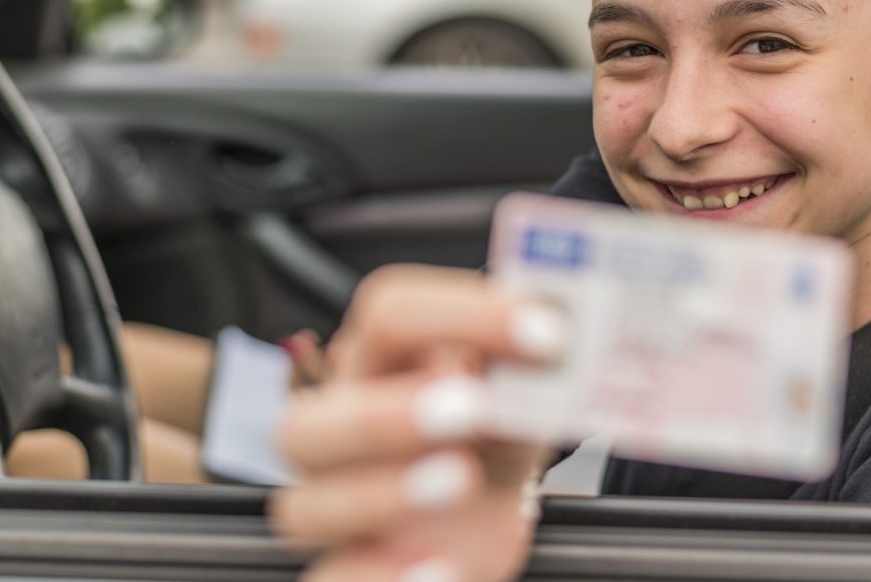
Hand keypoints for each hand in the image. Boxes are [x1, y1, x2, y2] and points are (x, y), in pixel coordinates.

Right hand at [269, 265, 567, 581]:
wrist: (478, 528)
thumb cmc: (488, 450)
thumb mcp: (515, 403)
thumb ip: (525, 373)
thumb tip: (563, 329)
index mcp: (378, 370)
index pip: (390, 315)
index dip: (462, 316)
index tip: (544, 333)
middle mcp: (340, 438)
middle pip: (306, 422)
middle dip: (383, 416)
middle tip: (470, 408)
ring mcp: (339, 512)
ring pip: (306, 510)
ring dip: (382, 494)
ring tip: (462, 480)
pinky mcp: (353, 570)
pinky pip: (336, 580)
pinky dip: (379, 578)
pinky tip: (440, 568)